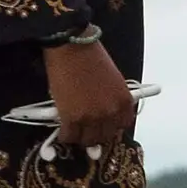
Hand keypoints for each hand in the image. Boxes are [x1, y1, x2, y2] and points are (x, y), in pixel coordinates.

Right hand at [45, 36, 136, 153]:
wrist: (72, 47)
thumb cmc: (92, 56)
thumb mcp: (113, 79)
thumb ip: (112, 98)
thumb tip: (104, 114)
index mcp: (124, 101)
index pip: (123, 125)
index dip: (112, 126)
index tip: (105, 125)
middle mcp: (111, 113)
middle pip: (105, 136)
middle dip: (97, 134)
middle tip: (88, 130)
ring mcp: (91, 118)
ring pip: (87, 140)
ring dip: (81, 137)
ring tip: (75, 131)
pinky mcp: (71, 118)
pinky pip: (69, 136)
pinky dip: (65, 135)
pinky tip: (63, 129)